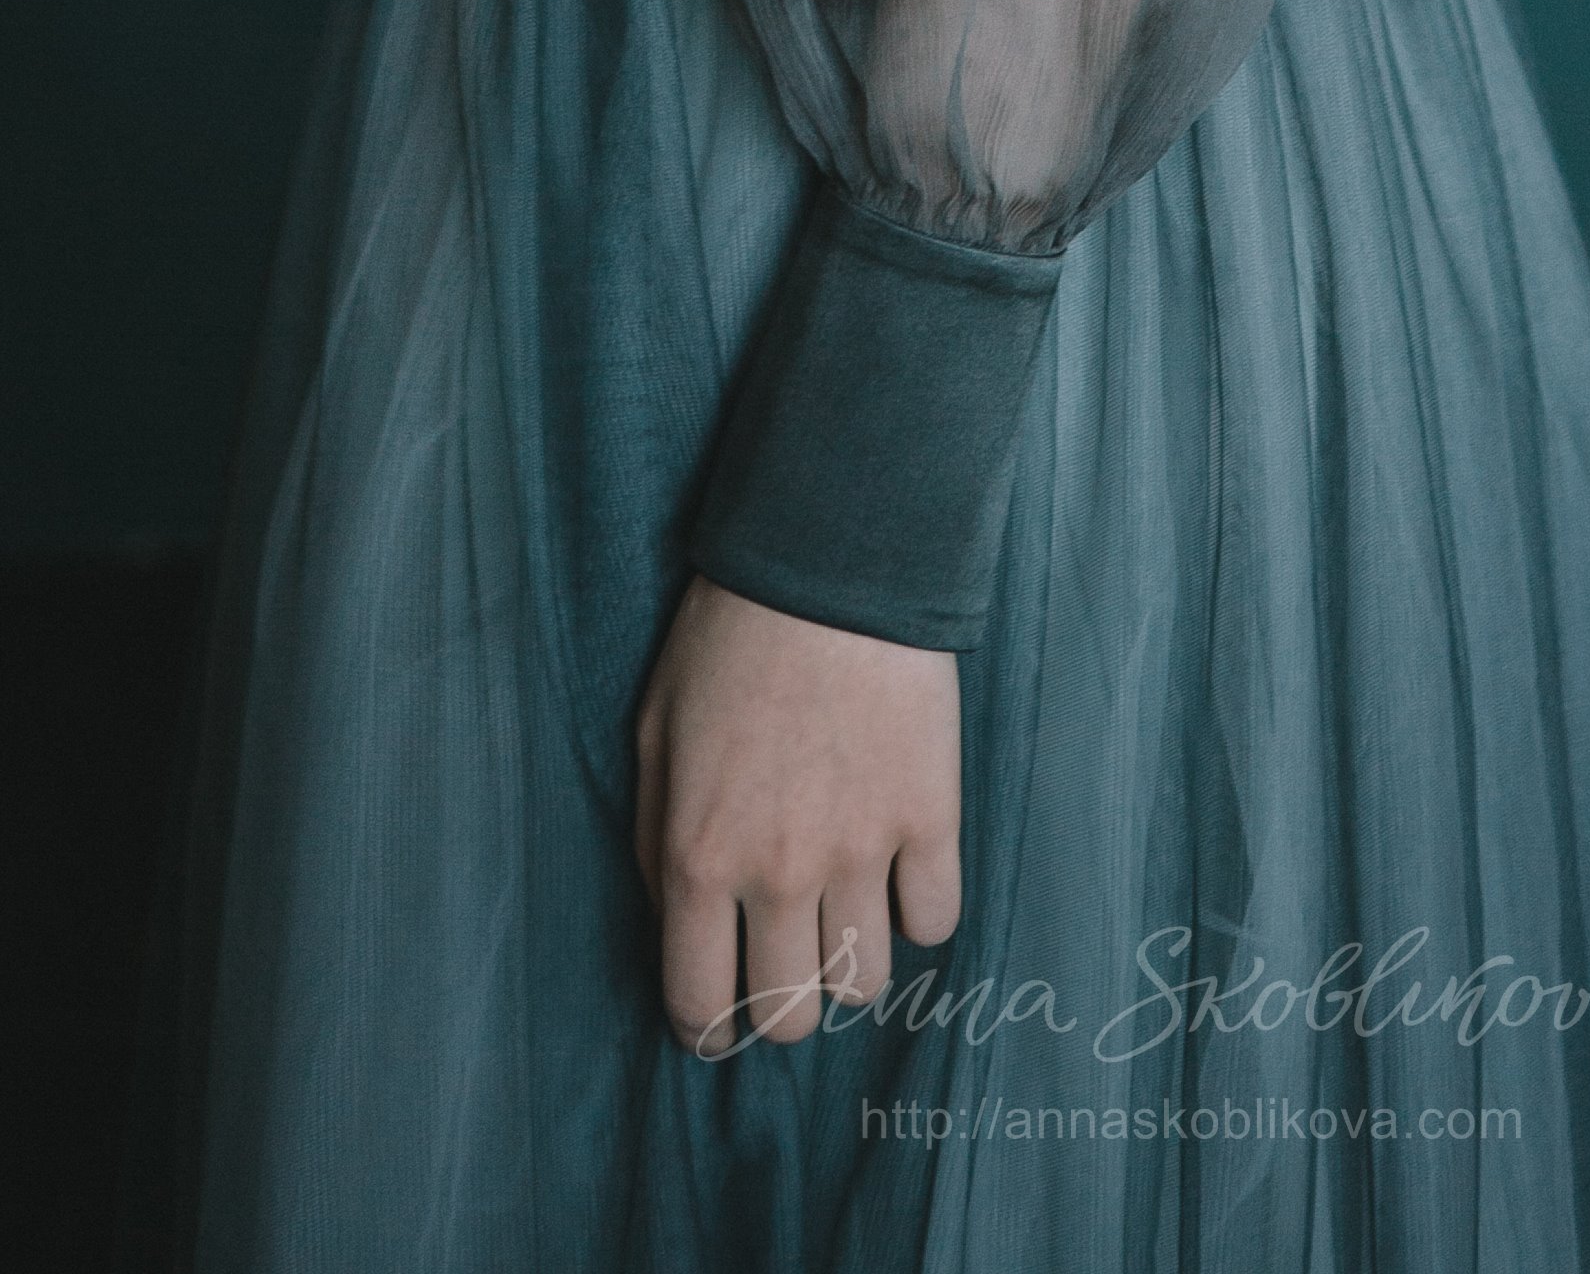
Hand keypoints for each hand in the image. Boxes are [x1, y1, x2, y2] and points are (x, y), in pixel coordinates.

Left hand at [633, 574, 962, 1053]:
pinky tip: (900, 869)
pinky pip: (936, 921)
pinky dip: (918, 910)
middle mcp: (778, 874)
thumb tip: (679, 918)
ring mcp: (862, 850)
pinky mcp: (930, 815)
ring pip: (865, 984)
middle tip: (784, 955)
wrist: (828, 561)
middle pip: (792, 1016)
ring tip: (844, 911)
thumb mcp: (654, 736)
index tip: (719, 1019)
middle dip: (783, 1000)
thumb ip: (658, 842)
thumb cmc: (728, 639)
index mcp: (698, 859)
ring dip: (850, 960)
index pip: (700, 1006)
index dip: (708, 1029)